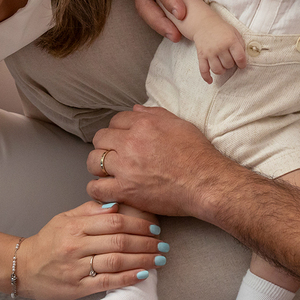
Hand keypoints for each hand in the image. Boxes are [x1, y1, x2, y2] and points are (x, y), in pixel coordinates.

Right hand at [16, 200, 163, 299]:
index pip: (113, 221)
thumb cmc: (48, 242)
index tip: (155, 227)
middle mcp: (75, 246)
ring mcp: (75, 268)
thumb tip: (117, 204)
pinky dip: (126, 278)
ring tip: (159, 259)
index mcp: (75, 226)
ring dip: (142, 260)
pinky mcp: (76, 288)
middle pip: (118, 241)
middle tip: (163, 244)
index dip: (138, 224)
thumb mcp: (64, 219)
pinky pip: (106, 282)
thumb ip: (90, 210)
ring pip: (115, 261)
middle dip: (146, 242)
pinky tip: (142, 275)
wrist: (23, 268)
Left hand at [88, 106, 240, 219]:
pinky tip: (107, 188)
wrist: (205, 182)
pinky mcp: (125, 190)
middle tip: (115, 155)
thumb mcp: (179, 125)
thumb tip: (135, 110)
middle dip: (106, 145)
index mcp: (143, 125)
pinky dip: (98, 188)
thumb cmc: (197, 154)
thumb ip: (155, 114)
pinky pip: (96, 188)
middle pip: (100, 138)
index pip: (116, 120)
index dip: (118, 129)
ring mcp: (125, 167)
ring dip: (99, 165)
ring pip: (94, 161)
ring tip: (109, 172)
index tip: (122, 138)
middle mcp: (130, 143)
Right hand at [193, 22, 247, 83]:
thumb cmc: (222, 29)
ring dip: (222, 70)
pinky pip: (203, 70)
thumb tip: (244, 59)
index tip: (242, 64)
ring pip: (217, 70)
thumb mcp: (235, 33)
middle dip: (231, 64)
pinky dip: (207, 77)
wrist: (204, 23)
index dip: (242, 64)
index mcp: (230, 41)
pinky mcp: (201, 56)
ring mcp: (210, 52)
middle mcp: (220, 47)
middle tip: (230, 59)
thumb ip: (241, 45)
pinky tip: (210, 80)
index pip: (240, 58)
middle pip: (229, 65)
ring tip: (222, 65)